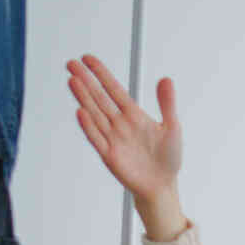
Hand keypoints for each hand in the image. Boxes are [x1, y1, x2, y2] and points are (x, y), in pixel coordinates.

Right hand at [68, 53, 185, 237]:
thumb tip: (166, 79)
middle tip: (71, 64)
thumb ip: (167, 103)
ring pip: (95, 114)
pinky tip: (81, 112)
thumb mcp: (172, 127)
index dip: (101, 74)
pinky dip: (89, 126)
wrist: (163, 186)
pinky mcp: (110, 156)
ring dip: (84, 98)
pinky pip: (97, 139)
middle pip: (99, 98)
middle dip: (86, 80)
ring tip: (73, 80)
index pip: (114, 89)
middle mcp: (120, 124)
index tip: (88, 59)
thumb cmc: (168, 158)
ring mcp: (113, 139)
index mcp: (134, 115)